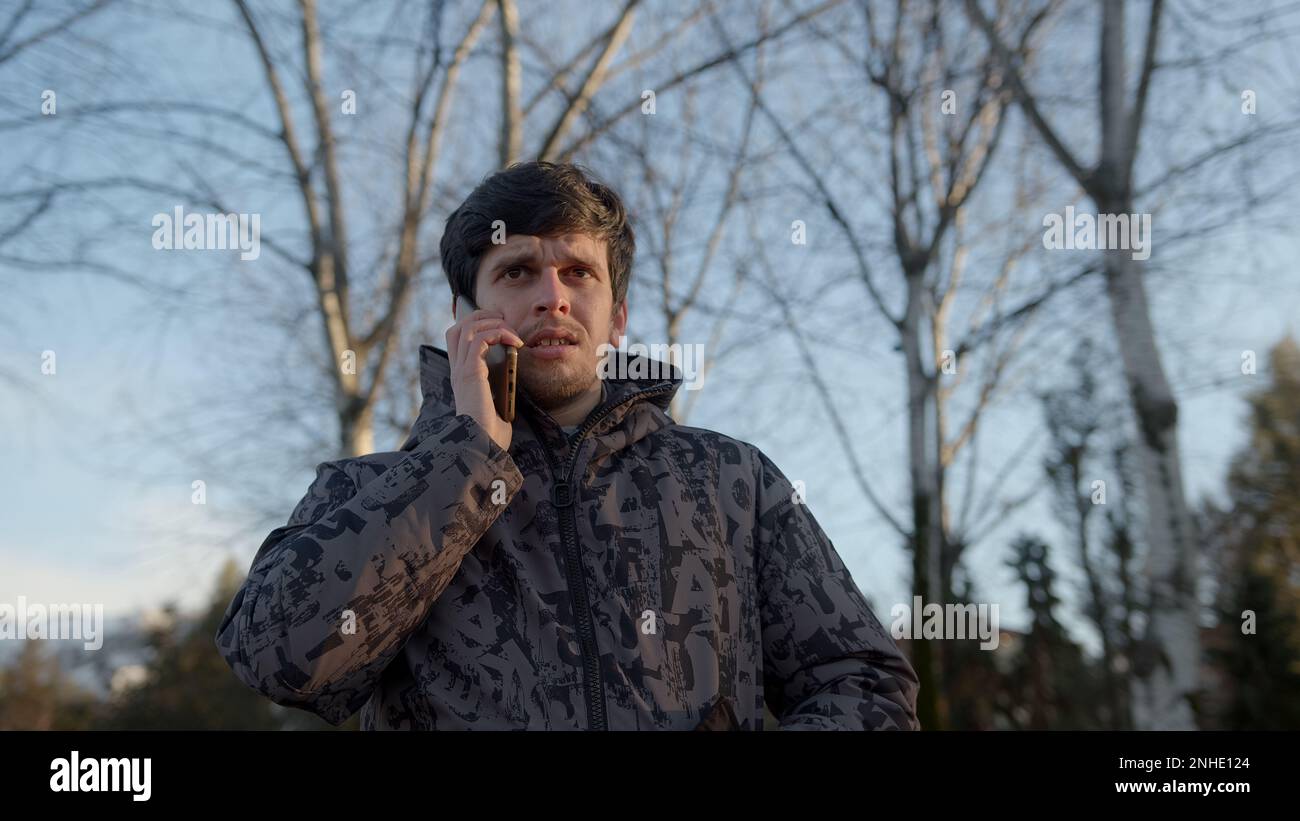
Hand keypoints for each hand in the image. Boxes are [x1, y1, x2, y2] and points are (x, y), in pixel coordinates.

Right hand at [444, 307, 524, 450]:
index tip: (499, 327)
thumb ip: (499, 390)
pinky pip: (481, 338)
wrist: (483, 447)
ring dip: (492, 322)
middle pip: (457, 327)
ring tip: (511, 331)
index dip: (475, 326)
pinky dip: (499, 333)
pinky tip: (515, 343)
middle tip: (504, 322)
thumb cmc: (491, 433)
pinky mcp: (470, 372)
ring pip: (467, 327)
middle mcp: (457, 371)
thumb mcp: (496, 405)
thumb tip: (512, 380)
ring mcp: (461, 370)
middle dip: (481, 316)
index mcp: (462, 378)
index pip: (457, 341)